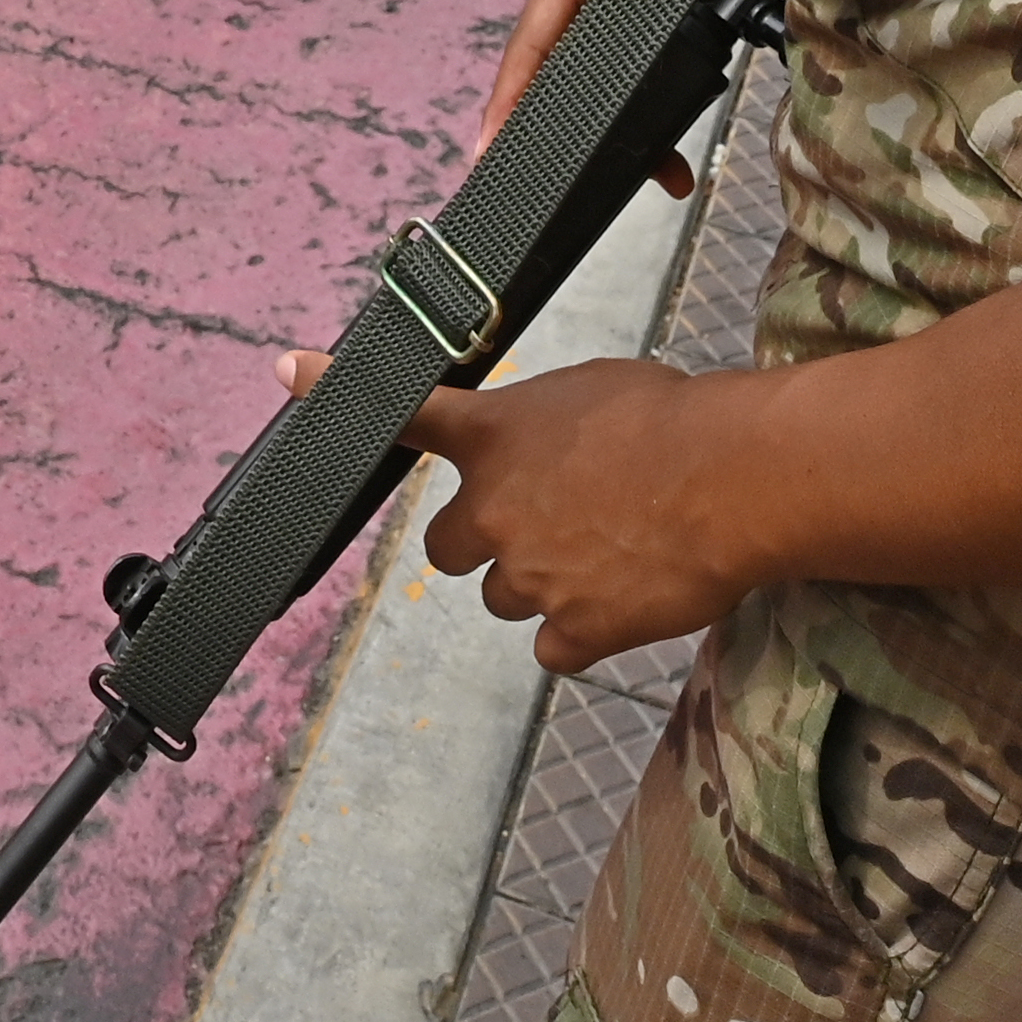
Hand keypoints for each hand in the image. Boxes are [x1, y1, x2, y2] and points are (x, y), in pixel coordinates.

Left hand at [276, 348, 751, 673]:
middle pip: (447, 550)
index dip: (334, 389)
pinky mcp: (571, 632)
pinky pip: (554, 648)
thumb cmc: (675, 419)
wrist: (731, 479)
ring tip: (608, 553)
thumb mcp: (591, 391)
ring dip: (540, 584)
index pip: (401, 416)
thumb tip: (550, 449)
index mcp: (492, 439)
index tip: (290, 373)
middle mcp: (492, 511)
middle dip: (485, 542)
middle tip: (545, 527)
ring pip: (505, 598)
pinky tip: (623, 599)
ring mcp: (526, 578)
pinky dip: (581, 633)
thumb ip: (543, 426)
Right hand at [482, 0, 721, 156]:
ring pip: (607, 67)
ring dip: (632, 118)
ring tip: (664, 169)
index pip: (529, 49)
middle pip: (562, 70)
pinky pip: (642, 50)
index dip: (507, 104)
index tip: (486, 154)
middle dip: (570, 131)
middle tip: (589, 188)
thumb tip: (607, 42)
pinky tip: (683, 111)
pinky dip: (659, 88)